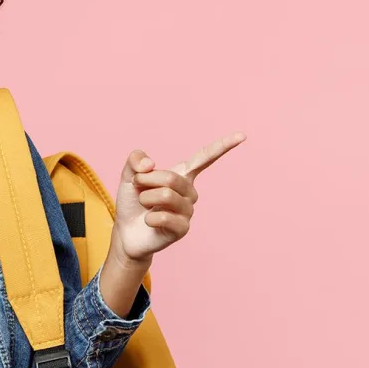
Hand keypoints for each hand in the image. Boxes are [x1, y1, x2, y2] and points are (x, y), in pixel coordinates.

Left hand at [110, 132, 246, 264]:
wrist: (126, 232)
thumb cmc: (132, 202)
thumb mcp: (129, 176)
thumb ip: (135, 162)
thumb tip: (149, 164)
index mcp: (182, 175)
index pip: (204, 158)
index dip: (222, 146)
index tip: (242, 136)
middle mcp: (190, 192)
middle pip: (171, 178)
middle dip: (146, 181)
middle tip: (138, 188)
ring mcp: (188, 211)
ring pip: (166, 196)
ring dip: (145, 198)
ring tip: (144, 205)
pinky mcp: (183, 229)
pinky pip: (164, 217)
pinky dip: (149, 218)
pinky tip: (149, 221)